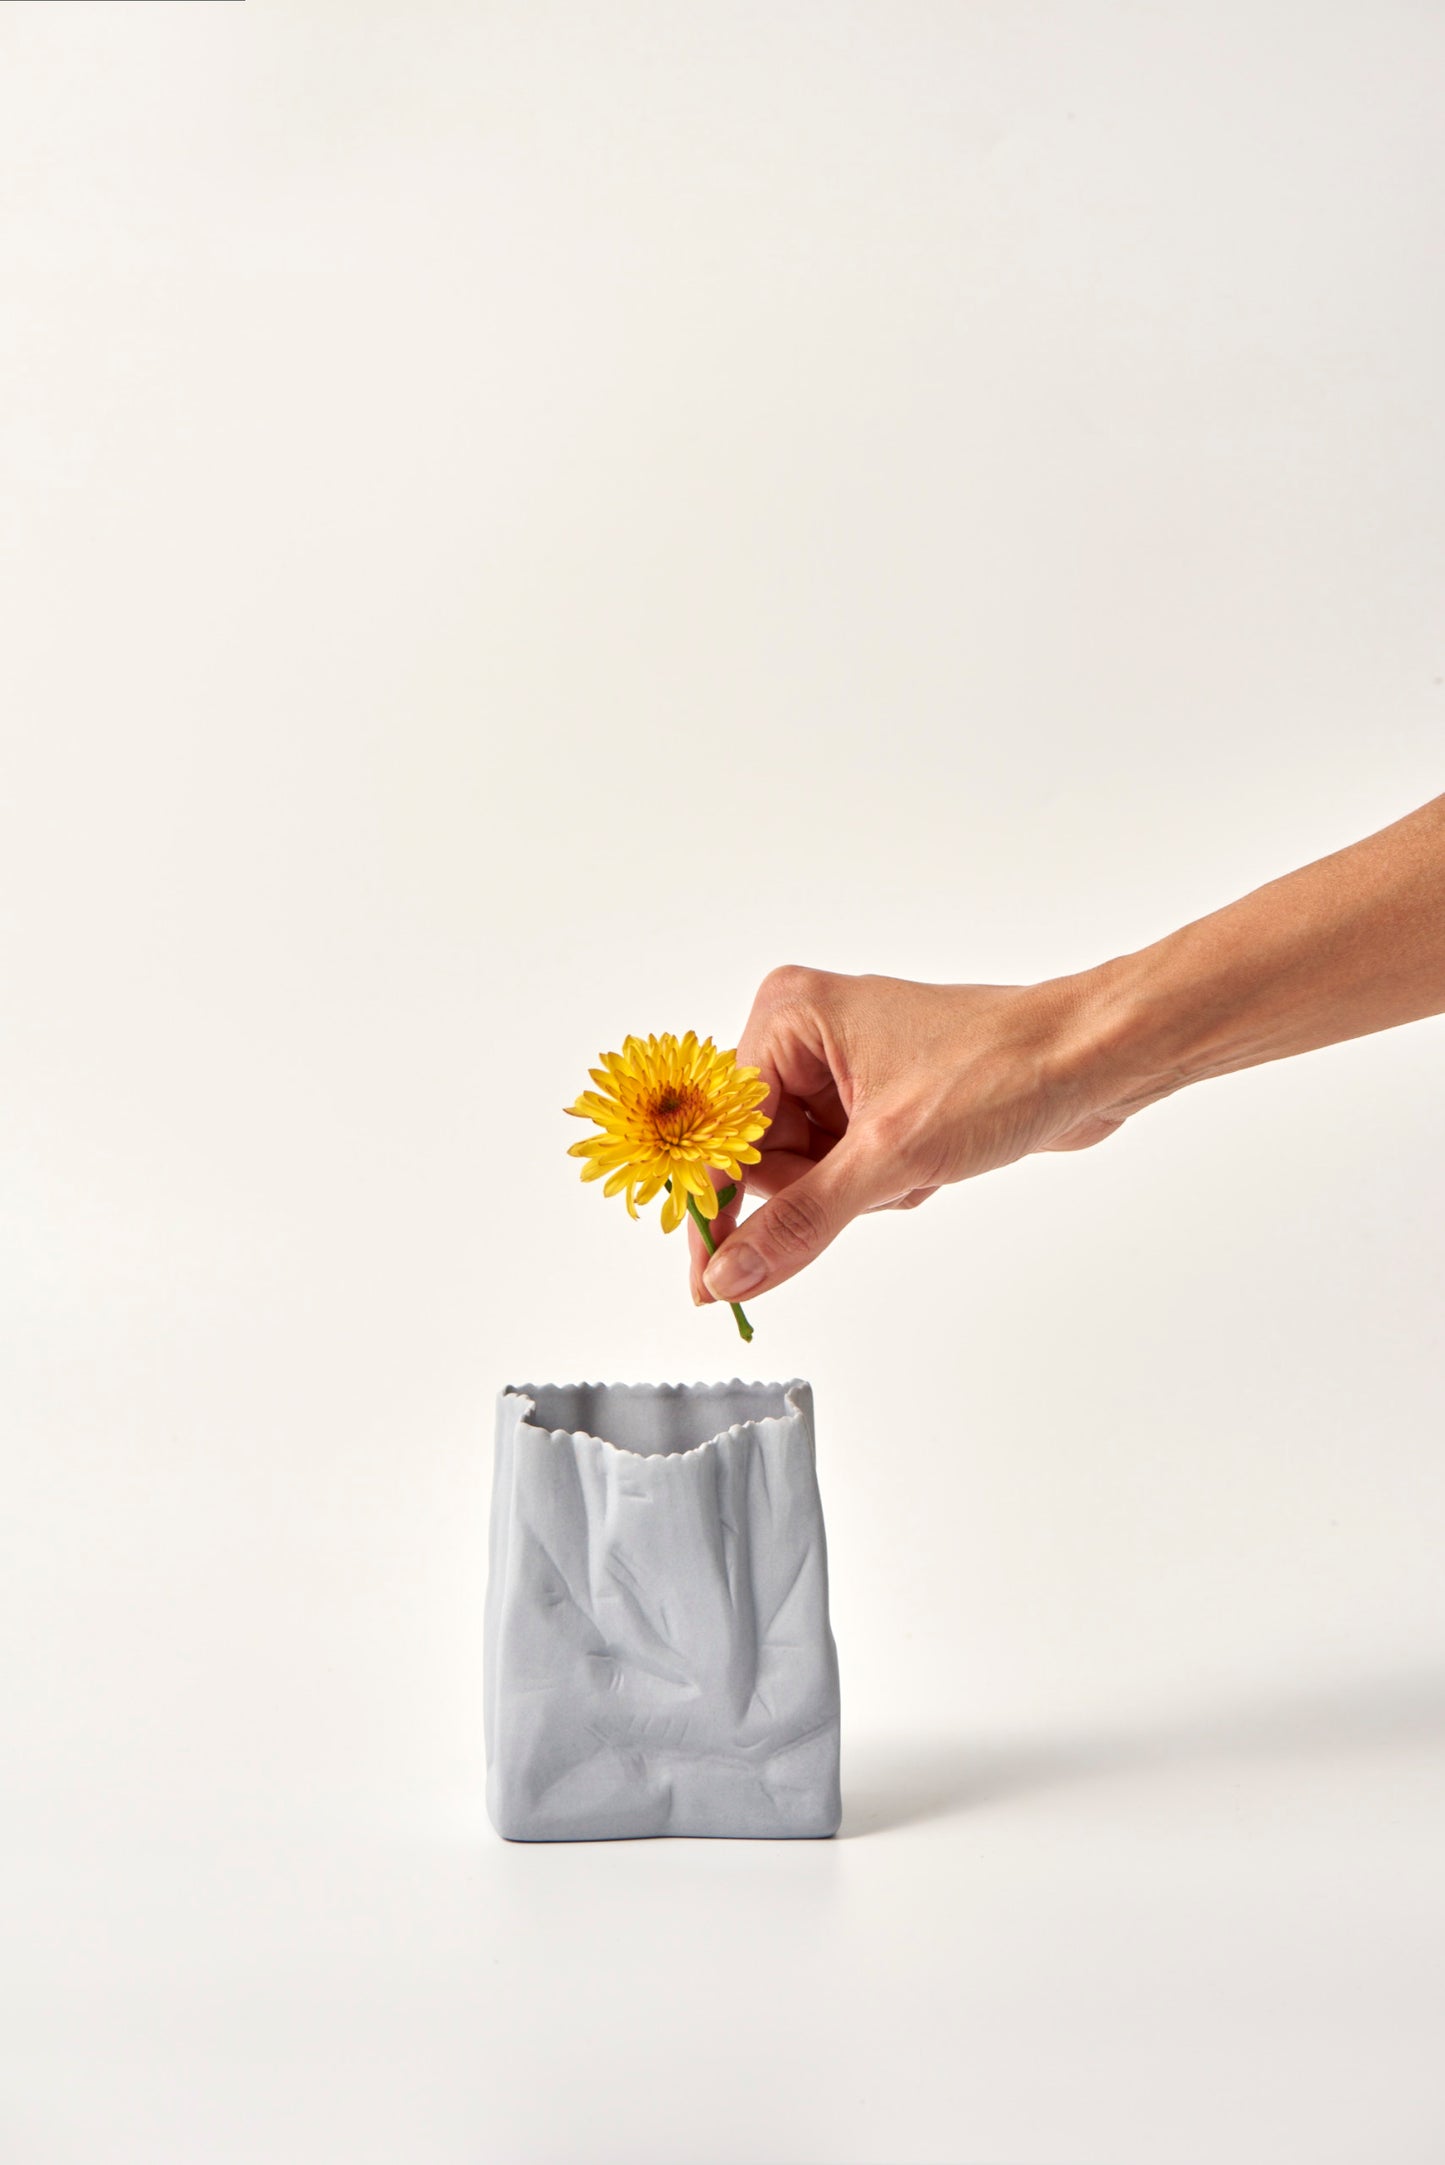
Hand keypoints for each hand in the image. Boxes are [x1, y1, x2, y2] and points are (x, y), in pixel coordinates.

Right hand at [688, 964, 1125, 1306]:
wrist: (1094, 1059)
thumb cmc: (1003, 1070)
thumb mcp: (890, 1157)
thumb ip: (800, 1221)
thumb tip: (731, 1274)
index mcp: (788, 1017)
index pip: (719, 1132)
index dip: (717, 1209)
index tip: (708, 1284)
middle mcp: (805, 1035)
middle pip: (762, 1157)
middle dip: (822, 1186)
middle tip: (879, 1174)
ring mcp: (842, 1069)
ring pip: (807, 1173)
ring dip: (862, 1190)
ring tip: (916, 1163)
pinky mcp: (876, 1099)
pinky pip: (846, 1171)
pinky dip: (886, 1185)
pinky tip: (930, 1165)